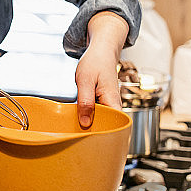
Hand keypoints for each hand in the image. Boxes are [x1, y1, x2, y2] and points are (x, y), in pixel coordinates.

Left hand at [75, 11, 128, 127]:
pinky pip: (97, 115)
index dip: (102, 135)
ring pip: (100, 121)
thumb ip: (85, 102)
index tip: (89, 139)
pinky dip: (88, 116)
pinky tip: (79, 117)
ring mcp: (109, 105)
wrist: (101, 51)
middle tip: (77, 135)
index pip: (113, 127)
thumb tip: (85, 122)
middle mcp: (114, 105)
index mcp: (113, 102)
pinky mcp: (104, 103)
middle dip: (93, 131)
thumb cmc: (95, 63)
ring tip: (76, 128)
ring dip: (89, 124)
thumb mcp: (85, 81)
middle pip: (106, 127)